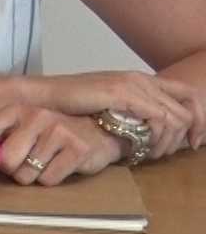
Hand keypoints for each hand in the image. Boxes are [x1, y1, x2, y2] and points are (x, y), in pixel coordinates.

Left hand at [0, 106, 118, 185]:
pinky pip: (48, 180)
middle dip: (11, 171)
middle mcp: (35, 116)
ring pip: (26, 174)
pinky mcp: (77, 149)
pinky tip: (61, 166)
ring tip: (46, 162)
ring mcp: (57, 131)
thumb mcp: (24, 130)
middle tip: (25, 165)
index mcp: (16, 110)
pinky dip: (51, 180)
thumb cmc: (53, 135)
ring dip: (33, 176)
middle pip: (5, 160)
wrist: (99, 131)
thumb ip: (0, 142)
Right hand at [30, 71, 204, 158]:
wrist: (44, 98)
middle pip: (189, 108)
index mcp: (141, 79)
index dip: (199, 120)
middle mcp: (142, 79)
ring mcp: (133, 85)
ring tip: (152, 154)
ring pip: (177, 117)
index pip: (189, 95)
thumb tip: (152, 133)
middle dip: (187, 136)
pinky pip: (158, 118)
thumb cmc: (71, 106)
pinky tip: (144, 147)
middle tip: (169, 154)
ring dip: (170, 141)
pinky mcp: (123, 94)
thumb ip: (133, 113)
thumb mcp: (110, 107)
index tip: (193, 142)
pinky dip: (157, 136)